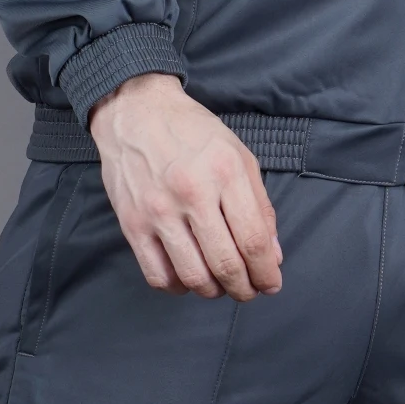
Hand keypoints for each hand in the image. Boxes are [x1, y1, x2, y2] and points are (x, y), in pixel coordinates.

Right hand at [88, 73, 283, 299]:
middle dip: (244, 288)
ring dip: (214, 292)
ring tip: (220, 286)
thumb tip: (272, 255)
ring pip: (193, 276)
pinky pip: (157, 274)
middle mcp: (192, 193)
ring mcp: (158, 211)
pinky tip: (187, 278)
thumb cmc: (192, 133)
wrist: (136, 111)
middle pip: (226, 264)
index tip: (271, 284)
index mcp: (225, 173)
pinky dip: (178, 287)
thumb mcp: (239, 156)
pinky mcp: (132, 223)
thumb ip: (260, 206)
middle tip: (248, 291)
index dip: (267, 273)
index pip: (254, 240)